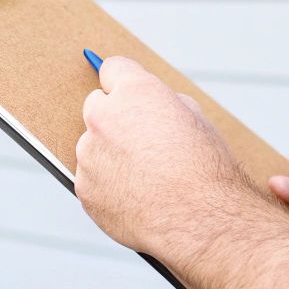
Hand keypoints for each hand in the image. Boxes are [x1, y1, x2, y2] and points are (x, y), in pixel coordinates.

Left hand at [75, 57, 256, 257]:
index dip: (124, 81)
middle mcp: (104, 117)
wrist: (198, 219)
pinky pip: (91, 179)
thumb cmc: (204, 170)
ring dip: (109, 155)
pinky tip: (135, 198)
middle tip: (140, 140)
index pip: (113, 69)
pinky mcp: (84, 188)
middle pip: (96, 105)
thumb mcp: (196, 119)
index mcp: (135, 92)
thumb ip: (163, 104)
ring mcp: (89, 154)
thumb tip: (149, 106)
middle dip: (114, 117)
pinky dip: (107, 186)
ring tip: (144, 178)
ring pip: (92, 146)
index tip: (125, 89)